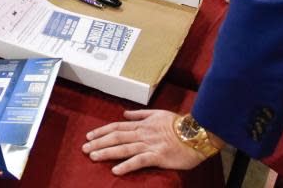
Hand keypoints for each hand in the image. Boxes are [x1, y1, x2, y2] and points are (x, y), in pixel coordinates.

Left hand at [83, 110, 206, 174]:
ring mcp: (150, 144)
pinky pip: (140, 161)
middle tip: (84, 148)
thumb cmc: (180, 124)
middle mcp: (143, 133)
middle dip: (98, 142)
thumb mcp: (158, 113)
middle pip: (116, 137)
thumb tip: (124, 113)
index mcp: (142, 124)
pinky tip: (116, 170)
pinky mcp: (158, 156)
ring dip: (107, 152)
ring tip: (93, 156)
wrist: (198, 133)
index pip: (117, 126)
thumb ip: (140, 114)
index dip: (101, 131)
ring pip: (124, 148)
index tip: (89, 135)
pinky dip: (127, 165)